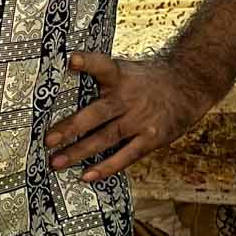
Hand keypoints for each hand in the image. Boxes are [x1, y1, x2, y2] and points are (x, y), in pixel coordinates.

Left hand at [45, 53, 219, 182]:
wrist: (188, 86)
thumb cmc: (145, 81)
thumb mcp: (126, 70)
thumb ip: (101, 79)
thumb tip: (62, 82)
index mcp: (121, 76)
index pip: (102, 65)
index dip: (87, 62)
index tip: (72, 60)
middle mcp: (129, 97)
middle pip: (98, 113)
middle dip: (71, 127)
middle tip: (48, 140)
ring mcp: (141, 120)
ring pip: (106, 138)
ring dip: (79, 152)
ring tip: (55, 163)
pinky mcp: (152, 138)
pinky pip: (126, 156)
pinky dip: (106, 167)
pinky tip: (86, 176)